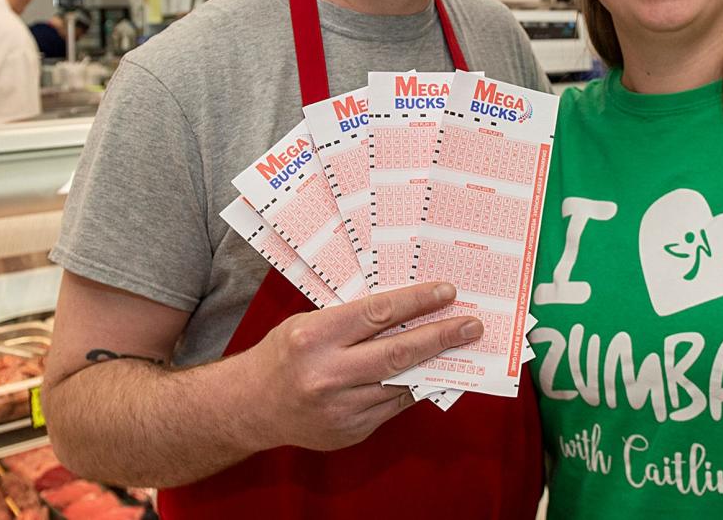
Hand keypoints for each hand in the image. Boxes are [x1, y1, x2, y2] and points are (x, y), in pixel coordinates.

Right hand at [244, 281, 480, 452]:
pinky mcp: (350, 431)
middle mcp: (328, 374)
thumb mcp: (308, 324)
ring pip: (401, 383)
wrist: (251, 407)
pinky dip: (414, 388)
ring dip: (435, 365)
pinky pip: (392, 406)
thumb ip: (351, 320)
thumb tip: (405, 310)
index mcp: (314, 337)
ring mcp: (340, 408)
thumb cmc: (283, 355)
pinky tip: (431, 373)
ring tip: (460, 348)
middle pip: (397, 352)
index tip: (446, 293)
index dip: (417, 302)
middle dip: (440, 336)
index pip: (378, 313)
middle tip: (471, 325)